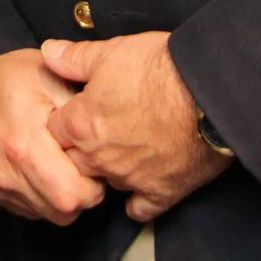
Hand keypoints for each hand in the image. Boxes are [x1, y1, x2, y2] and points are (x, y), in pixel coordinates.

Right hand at [0, 47, 106, 224]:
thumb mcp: (56, 81)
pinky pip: (31, 210)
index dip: (94, 181)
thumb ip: (85, 115)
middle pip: (64, 211)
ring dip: (64, 197)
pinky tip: (46, 170)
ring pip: (49, 215)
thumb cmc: (14, 76)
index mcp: (24, 145)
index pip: (74, 194)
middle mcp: (6, 172)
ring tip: (65, 164)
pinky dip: (45, 197)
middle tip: (83, 163)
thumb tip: (111, 143)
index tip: (94, 159)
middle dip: (83, 193)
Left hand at [42, 32, 229, 222]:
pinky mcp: (163, 191)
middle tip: (95, 133)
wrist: (211, 93)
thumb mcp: (111, 52)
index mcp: (82, 124)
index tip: (73, 113)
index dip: (62, 121)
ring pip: (104, 183)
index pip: (53, 132)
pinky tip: (139, 188)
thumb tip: (48, 53)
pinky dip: (138, 200)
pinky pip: (141, 209)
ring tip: (120, 152)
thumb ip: (73, 58)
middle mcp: (100, 158)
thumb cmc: (161, 69)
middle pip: (73, 162)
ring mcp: (131, 178)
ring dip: (107, 171)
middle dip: (78, 150)